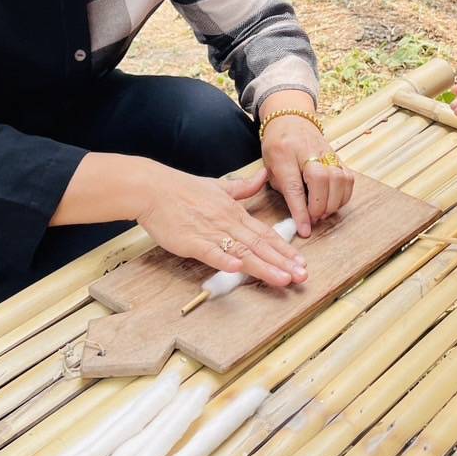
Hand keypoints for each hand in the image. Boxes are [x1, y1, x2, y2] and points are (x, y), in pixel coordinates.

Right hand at [137, 167, 307, 286]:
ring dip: (264, 266)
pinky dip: (225, 260)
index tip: (300, 262)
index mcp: (235, 212)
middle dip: (283, 262)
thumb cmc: (183, 189)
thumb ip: (244, 187)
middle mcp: (228, 223)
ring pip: (243, 251)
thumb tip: (263, 176)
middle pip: (260, 245)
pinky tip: (238, 269)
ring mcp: (211, 232)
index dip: (284, 249)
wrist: (154, 189)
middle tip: (302, 276)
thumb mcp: (220, 186)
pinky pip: (211, 252)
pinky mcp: (191, 241)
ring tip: (283, 279)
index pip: (265, 233)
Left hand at [261, 114, 354, 237]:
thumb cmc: (277, 146)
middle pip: (321, 180)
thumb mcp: (269, 166)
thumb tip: (301, 215)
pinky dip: (343, 195)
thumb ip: (283, 188)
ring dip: (333, 203)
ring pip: (339, 179)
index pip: (294, 186)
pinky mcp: (338, 156)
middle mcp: (307, 151)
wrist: (291, 119)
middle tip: (313, 219)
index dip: (300, 211)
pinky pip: (348, 178)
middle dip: (319, 206)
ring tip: (322, 213)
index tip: (305, 230)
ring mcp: (326, 152)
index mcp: (283, 153)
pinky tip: (333, 202)